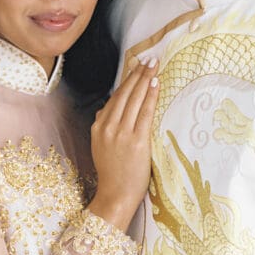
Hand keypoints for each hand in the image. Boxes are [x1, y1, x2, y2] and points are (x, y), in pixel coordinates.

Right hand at [87, 57, 158, 230]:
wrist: (115, 195)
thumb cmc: (113, 173)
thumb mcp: (101, 146)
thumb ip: (105, 126)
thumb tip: (110, 108)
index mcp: (99, 127)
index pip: (115, 97)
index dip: (127, 80)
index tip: (136, 66)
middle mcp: (108, 127)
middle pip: (125, 94)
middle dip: (137, 74)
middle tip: (148, 59)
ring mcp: (122, 133)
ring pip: (134, 99)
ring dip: (145, 79)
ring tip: (153, 65)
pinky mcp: (136, 141)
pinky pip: (145, 113)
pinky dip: (150, 96)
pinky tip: (155, 84)